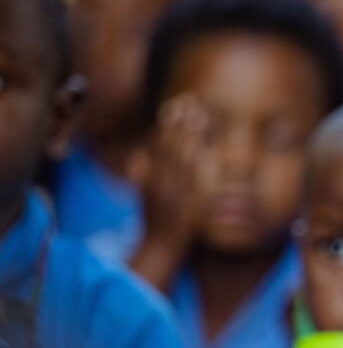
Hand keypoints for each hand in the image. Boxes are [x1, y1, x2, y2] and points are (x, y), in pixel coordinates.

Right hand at [141, 94, 215, 250]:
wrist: (159, 247)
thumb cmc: (153, 220)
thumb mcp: (144, 195)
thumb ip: (141, 175)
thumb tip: (138, 155)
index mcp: (149, 176)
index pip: (157, 143)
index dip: (166, 122)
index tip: (176, 104)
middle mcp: (159, 180)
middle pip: (169, 145)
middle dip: (179, 122)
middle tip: (190, 101)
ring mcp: (173, 191)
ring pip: (179, 158)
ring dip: (188, 135)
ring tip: (197, 115)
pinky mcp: (186, 202)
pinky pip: (190, 179)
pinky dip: (193, 163)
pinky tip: (200, 147)